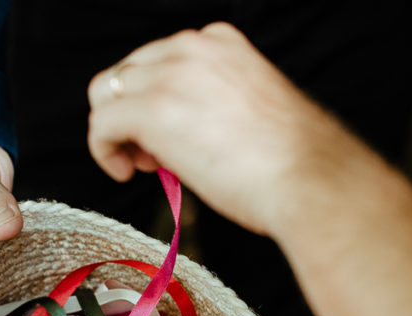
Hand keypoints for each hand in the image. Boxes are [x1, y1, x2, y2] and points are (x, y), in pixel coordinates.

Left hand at [88, 23, 381, 238]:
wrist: (309, 178)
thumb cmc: (291, 160)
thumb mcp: (250, 110)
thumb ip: (210, 106)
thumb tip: (178, 135)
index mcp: (219, 42)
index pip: (158, 61)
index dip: (153, 100)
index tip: (167, 137)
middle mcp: (191, 47)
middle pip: (125, 73)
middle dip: (129, 114)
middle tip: (149, 157)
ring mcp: (170, 75)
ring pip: (105, 94)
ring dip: (115, 131)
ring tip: (142, 165)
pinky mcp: (152, 110)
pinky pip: (101, 125)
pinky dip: (103, 151)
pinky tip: (125, 173)